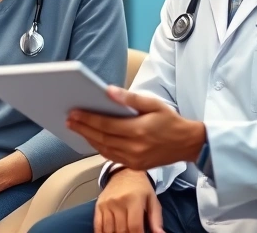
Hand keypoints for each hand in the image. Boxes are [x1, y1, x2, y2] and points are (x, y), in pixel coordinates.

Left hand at [67, 86, 205, 170]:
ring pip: (104, 149)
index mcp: (138, 130)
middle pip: (101, 138)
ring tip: (76, 128)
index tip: (73, 113)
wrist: (187, 143)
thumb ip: (130, 98)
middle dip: (83, 128)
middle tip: (68, 119)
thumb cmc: (169, 120)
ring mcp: (134, 159)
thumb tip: (108, 91)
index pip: (106, 124)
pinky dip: (99, 147)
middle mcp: (134, 148)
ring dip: (88, 138)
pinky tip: (92, 138)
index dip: (87, 119)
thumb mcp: (153, 103)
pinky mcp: (135, 166)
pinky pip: (112, 156)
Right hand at [95, 169, 162, 232]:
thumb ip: (156, 219)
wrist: (124, 172)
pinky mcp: (98, 205)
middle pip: (122, 230)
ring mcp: (107, 204)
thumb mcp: (153, 200)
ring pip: (110, 230)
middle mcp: (118, 202)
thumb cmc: (141, 188)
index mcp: (134, 200)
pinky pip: (98, 225)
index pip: (134, 226)